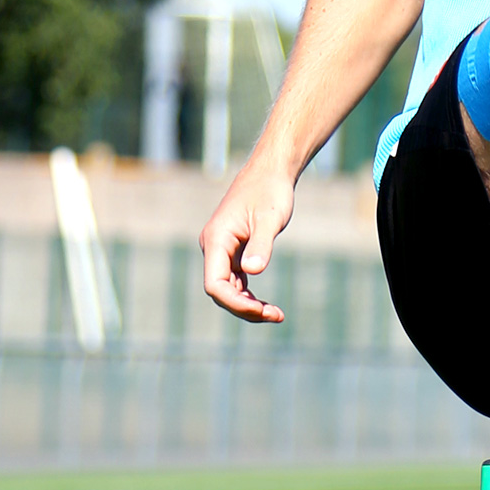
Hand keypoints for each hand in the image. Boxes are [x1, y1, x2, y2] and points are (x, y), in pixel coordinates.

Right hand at [200, 164, 295, 322]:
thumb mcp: (270, 219)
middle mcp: (213, 247)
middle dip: (245, 308)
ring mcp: (221, 251)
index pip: (215, 284)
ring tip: (276, 314)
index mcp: (216, 240)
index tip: (261, 309)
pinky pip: (236, 282)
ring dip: (248, 305)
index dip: (235, 303)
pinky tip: (267, 306)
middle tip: (276, 315)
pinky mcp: (233, 252)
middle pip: (220, 292)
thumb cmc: (270, 192)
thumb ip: (261, 245)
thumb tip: (252, 271)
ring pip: (228, 290)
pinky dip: (249, 296)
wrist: (270, 173)